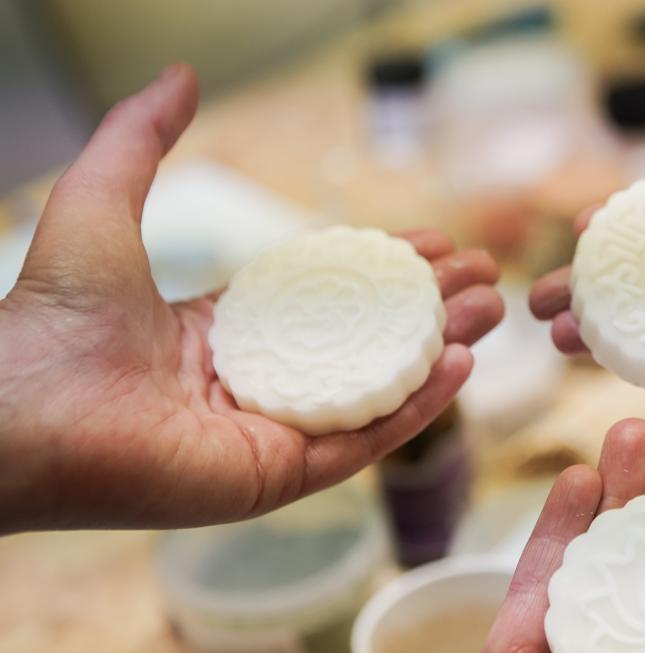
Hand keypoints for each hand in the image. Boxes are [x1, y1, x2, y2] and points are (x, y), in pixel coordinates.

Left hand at [0, 65, 502, 532]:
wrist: (19, 410)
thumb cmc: (50, 313)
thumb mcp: (103, 202)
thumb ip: (142, 139)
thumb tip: (180, 76)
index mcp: (222, 333)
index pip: (324, 303)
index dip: (380, 272)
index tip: (431, 243)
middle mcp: (255, 385)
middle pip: (365, 344)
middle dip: (428, 308)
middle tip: (483, 279)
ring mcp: (272, 434)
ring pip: (377, 391)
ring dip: (438, 352)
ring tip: (490, 312)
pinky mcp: (280, 475)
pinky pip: (364, 440)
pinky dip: (417, 406)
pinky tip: (460, 364)